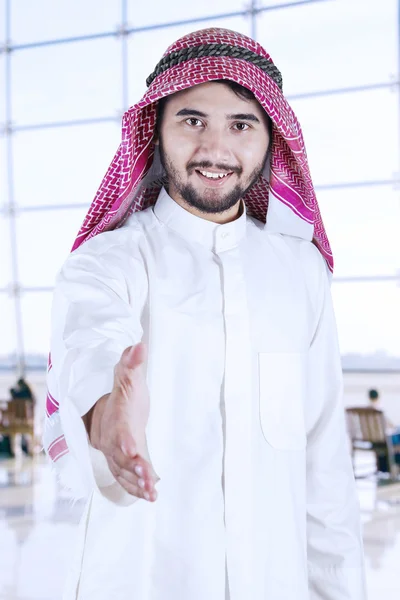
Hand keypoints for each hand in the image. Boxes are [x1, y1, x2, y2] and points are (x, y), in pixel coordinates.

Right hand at [87, 343, 159, 501]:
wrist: (107, 405)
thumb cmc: (123, 390)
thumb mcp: (128, 376)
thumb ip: (131, 364)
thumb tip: (140, 346)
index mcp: (116, 417)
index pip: (119, 430)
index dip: (123, 441)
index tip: (132, 451)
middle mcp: (112, 436)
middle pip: (121, 456)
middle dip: (133, 469)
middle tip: (148, 480)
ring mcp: (115, 450)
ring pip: (123, 470)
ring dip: (137, 483)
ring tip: (152, 495)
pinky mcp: (120, 460)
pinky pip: (125, 476)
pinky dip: (136, 486)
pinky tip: (151, 495)